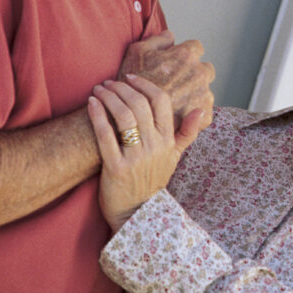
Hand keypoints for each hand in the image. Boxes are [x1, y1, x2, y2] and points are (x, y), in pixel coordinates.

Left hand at [88, 75, 201, 231]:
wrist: (136, 214)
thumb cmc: (153, 181)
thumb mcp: (175, 157)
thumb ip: (188, 132)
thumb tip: (202, 109)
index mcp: (169, 141)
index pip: (161, 102)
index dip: (145, 85)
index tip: (130, 78)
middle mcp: (155, 147)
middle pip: (140, 105)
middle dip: (122, 88)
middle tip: (109, 82)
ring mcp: (136, 157)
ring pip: (124, 116)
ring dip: (110, 97)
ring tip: (98, 90)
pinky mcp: (116, 168)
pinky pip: (106, 136)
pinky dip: (98, 116)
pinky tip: (91, 104)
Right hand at [119, 31, 214, 129]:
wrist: (133, 116)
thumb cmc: (133, 83)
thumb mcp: (138, 52)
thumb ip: (158, 39)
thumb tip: (170, 35)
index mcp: (186, 56)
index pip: (196, 47)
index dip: (185, 54)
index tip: (177, 62)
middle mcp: (199, 74)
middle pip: (204, 68)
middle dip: (194, 73)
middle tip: (176, 82)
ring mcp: (204, 94)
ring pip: (205, 89)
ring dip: (194, 92)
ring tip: (175, 99)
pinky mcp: (205, 114)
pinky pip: (204, 109)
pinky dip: (193, 110)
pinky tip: (179, 112)